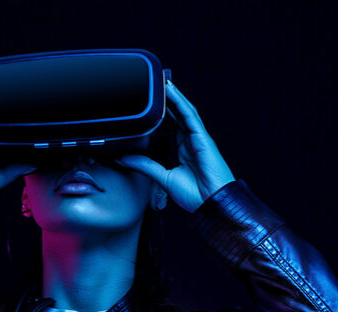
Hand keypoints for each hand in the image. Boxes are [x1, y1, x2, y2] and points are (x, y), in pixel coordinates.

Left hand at [116, 80, 235, 212]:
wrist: (212, 205)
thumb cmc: (196, 196)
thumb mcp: (163, 178)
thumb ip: (145, 166)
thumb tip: (125, 159)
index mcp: (183, 151)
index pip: (170, 126)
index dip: (161, 113)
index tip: (149, 103)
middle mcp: (190, 142)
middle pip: (177, 115)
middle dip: (167, 100)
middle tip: (154, 84)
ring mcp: (198, 139)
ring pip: (183, 111)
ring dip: (173, 96)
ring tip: (161, 81)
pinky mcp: (203, 139)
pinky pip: (190, 116)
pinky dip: (180, 102)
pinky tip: (172, 92)